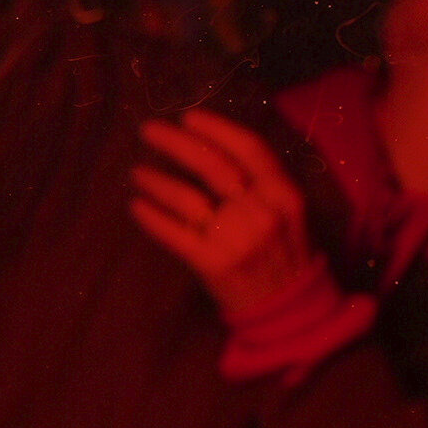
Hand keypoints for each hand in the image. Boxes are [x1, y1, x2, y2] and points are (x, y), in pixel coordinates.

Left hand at [124, 109, 319, 323]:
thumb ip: (261, 182)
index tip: (189, 117)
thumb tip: (210, 146)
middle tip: (148, 130)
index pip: (249, 148)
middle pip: (212, 165)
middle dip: (175, 143)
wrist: (290, 310)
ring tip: (137, 172)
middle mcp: (262, 213)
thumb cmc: (286, 253)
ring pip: (187, 198)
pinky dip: (151, 216)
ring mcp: (237, 240)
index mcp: (284, 194)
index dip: (217, 128)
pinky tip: (137, 206)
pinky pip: (174, 233)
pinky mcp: (213, 264)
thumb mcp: (289, 211)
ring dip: (156, 181)